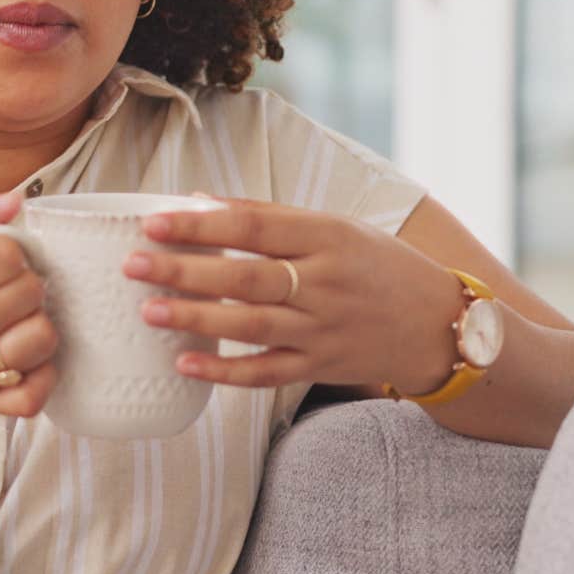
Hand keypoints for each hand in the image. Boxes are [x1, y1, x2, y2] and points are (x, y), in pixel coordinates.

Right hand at [0, 192, 59, 423]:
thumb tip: (14, 201)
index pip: (4, 254)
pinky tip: (20, 353)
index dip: (5, 246)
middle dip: (21, 278)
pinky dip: (40, 374)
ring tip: (9, 314)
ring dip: (34, 319)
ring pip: (41, 338)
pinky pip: (32, 395)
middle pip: (29, 291)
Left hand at [121, 197, 466, 393]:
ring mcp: (324, 329)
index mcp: (327, 236)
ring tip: (148, 310)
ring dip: (197, 318)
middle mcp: (325, 283)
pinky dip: (226, 372)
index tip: (154, 220)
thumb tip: (198, 200)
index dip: (201, 224)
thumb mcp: (335, 227)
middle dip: (185, 270)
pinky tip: (185, 363)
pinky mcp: (321, 367)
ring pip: (251, 325)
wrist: (440, 325)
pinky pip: (267, 373)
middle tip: (133, 264)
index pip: (254, 225)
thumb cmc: (378, 266)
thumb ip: (270, 216)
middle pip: (246, 276)